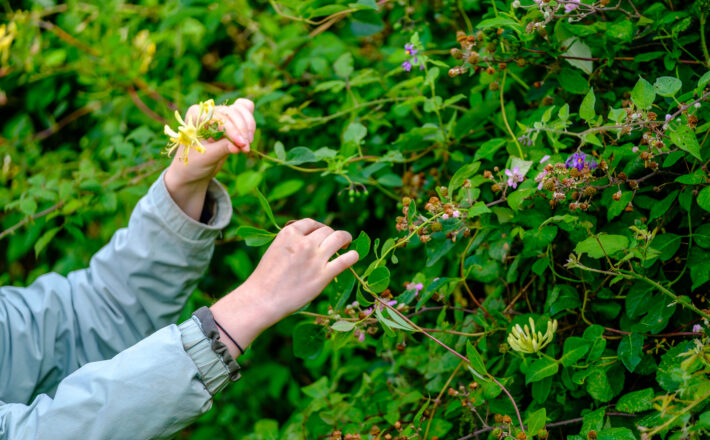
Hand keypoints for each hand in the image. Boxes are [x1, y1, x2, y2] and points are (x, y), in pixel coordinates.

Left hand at [164, 98, 254, 219]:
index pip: (221, 116)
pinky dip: (249, 122)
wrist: (191, 174)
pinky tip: (248, 136)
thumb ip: (221, 149)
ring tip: (246, 145)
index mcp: (196, 116)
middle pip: (235, 110)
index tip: (243, 146)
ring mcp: (220, 117)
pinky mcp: (230, 124)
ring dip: (249, 126)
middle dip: (244, 127)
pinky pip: (245, 113)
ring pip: (243, 110)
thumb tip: (238, 145)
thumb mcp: (204, 160)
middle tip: (247, 147)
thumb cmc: (191, 165)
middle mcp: (208, 113)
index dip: (234, 130)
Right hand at [210, 219, 359, 357]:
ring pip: (339, 238)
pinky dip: (352, 256)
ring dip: (345, 239)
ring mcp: (315, 258)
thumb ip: (292, 242)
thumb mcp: (275, 249)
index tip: (321, 233)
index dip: (319, 227)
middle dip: (331, 234)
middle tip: (335, 242)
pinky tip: (353, 257)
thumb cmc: (265, 278)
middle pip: (327, 230)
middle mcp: (304, 242)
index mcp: (289, 233)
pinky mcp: (323, 275)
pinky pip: (346, 260)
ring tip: (347, 244)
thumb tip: (308, 239)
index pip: (311, 223)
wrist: (262, 299)